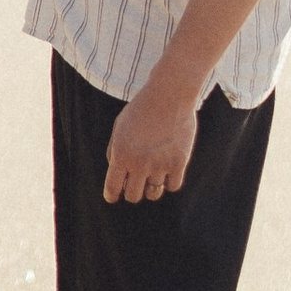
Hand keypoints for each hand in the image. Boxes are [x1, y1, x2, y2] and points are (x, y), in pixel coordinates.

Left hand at [103, 73, 199, 205]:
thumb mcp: (119, 127)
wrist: (169, 94)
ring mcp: (160, 164)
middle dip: (132, 191)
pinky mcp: (179, 163)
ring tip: (153, 173)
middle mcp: (139, 163)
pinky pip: (172, 186)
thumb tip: (117, 176)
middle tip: (136, 182)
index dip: (112, 195)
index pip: (113, 188)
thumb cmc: (142, 109)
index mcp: (121, 154)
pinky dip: (170, 181)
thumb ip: (114, 151)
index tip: (114, 196)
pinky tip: (168, 169)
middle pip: (133, 196)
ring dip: (151, 187)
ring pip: (153, 193)